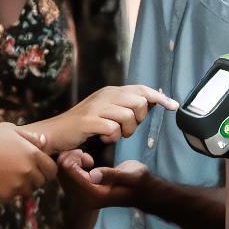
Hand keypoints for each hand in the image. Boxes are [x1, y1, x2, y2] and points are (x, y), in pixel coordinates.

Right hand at [0, 122, 56, 201]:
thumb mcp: (9, 130)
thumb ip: (30, 137)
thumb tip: (44, 142)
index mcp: (33, 154)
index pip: (52, 170)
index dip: (47, 170)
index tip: (39, 170)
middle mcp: (28, 172)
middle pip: (40, 182)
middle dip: (33, 177)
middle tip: (17, 170)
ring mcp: (17, 186)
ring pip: (26, 191)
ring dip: (20, 186)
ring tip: (5, 175)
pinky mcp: (4, 196)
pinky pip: (11, 197)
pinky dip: (6, 192)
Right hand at [33, 84, 178, 154]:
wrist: (55, 132)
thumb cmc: (83, 125)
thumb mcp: (106, 111)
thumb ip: (124, 106)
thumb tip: (148, 103)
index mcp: (111, 91)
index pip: (142, 89)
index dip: (160, 97)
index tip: (173, 106)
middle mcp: (106, 95)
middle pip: (140, 102)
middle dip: (139, 119)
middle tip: (126, 128)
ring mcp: (97, 107)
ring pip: (129, 116)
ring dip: (126, 131)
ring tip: (114, 135)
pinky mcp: (89, 121)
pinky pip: (113, 129)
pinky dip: (112, 137)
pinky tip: (103, 138)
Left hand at [58, 148, 152, 209]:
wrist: (146, 191)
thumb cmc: (140, 181)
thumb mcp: (130, 175)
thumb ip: (112, 175)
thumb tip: (92, 174)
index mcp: (95, 195)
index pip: (71, 176)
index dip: (70, 161)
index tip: (81, 151)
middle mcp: (86, 199)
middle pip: (63, 178)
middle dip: (67, 162)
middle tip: (81, 151)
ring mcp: (86, 197)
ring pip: (64, 178)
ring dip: (70, 164)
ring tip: (83, 155)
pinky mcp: (87, 192)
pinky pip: (70, 179)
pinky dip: (73, 167)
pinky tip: (85, 160)